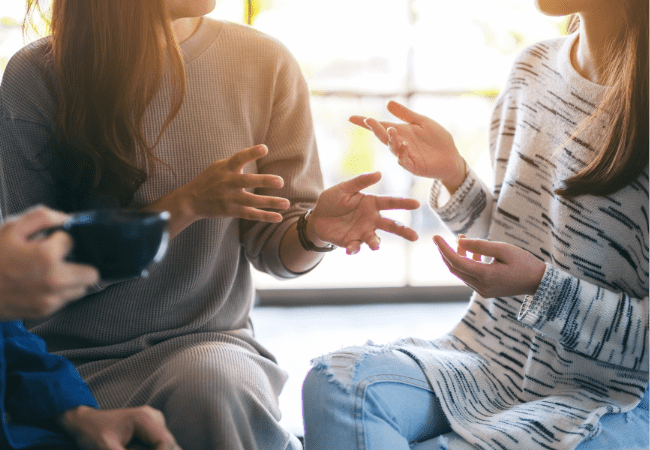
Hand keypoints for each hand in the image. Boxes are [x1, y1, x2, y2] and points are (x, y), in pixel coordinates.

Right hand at [0, 206, 99, 320]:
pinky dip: (59, 292)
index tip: (47, 241)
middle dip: (79, 262)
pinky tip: (40, 284)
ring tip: (50, 272)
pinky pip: (66, 300)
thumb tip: (65, 218)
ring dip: (72, 279)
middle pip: (91, 273)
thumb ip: (42, 217)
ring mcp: (50, 299)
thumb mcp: (11, 228)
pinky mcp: (44, 311)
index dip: (60, 239)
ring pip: (81, 289)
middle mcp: (54, 281)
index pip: (72, 241)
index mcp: (47, 257)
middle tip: (60, 258)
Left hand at [57, 405, 180, 449]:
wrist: (84, 422)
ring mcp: (154, 420)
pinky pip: (158, 444)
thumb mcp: (106, 449)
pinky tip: (131, 448)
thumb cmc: (92, 433)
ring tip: (126, 447)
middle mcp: (154, 416)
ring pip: (165, 444)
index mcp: (144, 418)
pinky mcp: (151, 427)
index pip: (164, 442)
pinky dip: (151, 449)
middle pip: (168, 444)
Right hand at [181, 144, 290, 222]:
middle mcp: (228, 183)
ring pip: (252, 201)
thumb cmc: (209, 180)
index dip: (251, 153)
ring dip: (270, 202)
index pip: (239, 158)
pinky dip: (265, 216)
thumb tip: (256, 152)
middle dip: (263, 181)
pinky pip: (250, 214)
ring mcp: (229, 198)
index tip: (264, 148)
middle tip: (280, 181)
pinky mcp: (231, 211)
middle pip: (247, 181)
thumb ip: (236, 162)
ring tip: (287, 203)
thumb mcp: (219, 166)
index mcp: (225, 168)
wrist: (191, 201)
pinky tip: (279, 217)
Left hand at [308, 172, 419, 254]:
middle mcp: (371, 219)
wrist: (316, 217)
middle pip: (391, 225)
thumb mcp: (344, 188)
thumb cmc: (332, 200)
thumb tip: (379, 173)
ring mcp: (363, 232)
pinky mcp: (352, 242)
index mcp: (372, 204)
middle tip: (415, 237)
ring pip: (375, 239)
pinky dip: (355, 249)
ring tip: (375, 246)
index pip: (391, 202)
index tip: (417, 204)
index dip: (404, 203)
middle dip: (404, 231)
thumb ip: (360, 181)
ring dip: (376, 243)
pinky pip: (356, 247)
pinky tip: (350, 249)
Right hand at [350, 101, 465, 192]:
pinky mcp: (414, 166)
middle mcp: (399, 144)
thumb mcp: (421, 122)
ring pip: (392, 148)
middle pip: (383, 136)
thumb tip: (387, 103)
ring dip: (390, 140)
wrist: (451, 156)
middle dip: (375, 129)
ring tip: (390, 130)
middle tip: (368, 120)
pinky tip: (403, 145)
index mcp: (400, 132)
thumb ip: (405, 114)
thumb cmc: (437, 139)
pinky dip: (402, 153)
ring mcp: (405, 156)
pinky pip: (404, 160)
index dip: (366, 123)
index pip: (380, 127)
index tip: (351, 118)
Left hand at [433, 235, 545, 297]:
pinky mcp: (485, 290)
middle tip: (441, 238)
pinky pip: (469, 276)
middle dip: (446, 252)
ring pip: (461, 272)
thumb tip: (460, 241)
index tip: (435, 237)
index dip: (443, 248)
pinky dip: (466, 263)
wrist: (539, 282)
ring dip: (458, 256)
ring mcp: (482, 290)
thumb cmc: (524, 262)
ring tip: (462, 239)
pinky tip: (472, 253)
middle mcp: (480, 286)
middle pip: (454, 268)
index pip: (456, 261)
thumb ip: (480, 245)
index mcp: (484, 276)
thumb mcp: (503, 249)